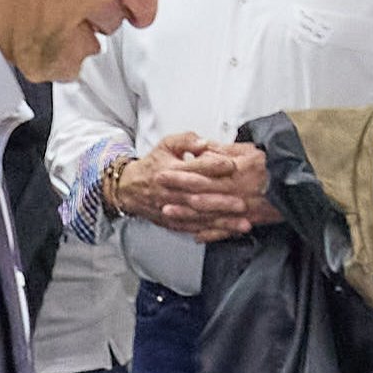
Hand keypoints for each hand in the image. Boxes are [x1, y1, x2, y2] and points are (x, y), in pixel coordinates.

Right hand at [113, 133, 271, 239]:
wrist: (129, 189)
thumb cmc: (153, 165)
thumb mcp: (166, 145)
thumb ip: (186, 140)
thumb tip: (204, 142)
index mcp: (171, 169)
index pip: (194, 167)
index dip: (213, 166)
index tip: (232, 165)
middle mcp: (172, 191)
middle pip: (199, 196)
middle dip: (222, 200)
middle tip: (242, 202)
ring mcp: (173, 209)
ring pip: (200, 216)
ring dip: (222, 221)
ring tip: (243, 223)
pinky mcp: (174, 222)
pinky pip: (196, 228)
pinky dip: (213, 232)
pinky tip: (229, 232)